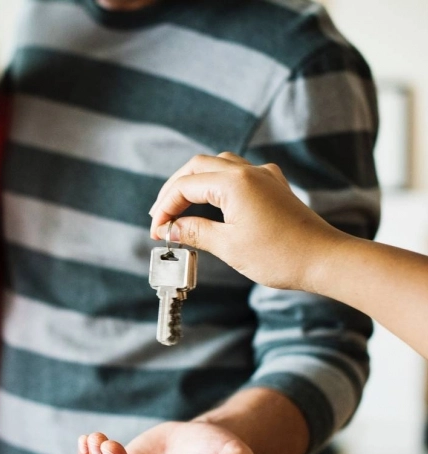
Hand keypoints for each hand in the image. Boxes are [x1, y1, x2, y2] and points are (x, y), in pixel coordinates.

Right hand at [148, 152, 348, 291]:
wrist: (325, 259)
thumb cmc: (280, 255)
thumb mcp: (228, 246)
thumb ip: (195, 232)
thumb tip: (171, 228)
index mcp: (234, 183)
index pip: (185, 186)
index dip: (165, 208)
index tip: (156, 232)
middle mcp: (248, 172)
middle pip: (197, 167)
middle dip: (174, 190)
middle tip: (160, 216)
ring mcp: (264, 177)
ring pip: (218, 166)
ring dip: (195, 183)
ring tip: (180, 207)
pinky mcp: (274, 187)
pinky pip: (238, 174)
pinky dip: (217, 184)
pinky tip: (213, 201)